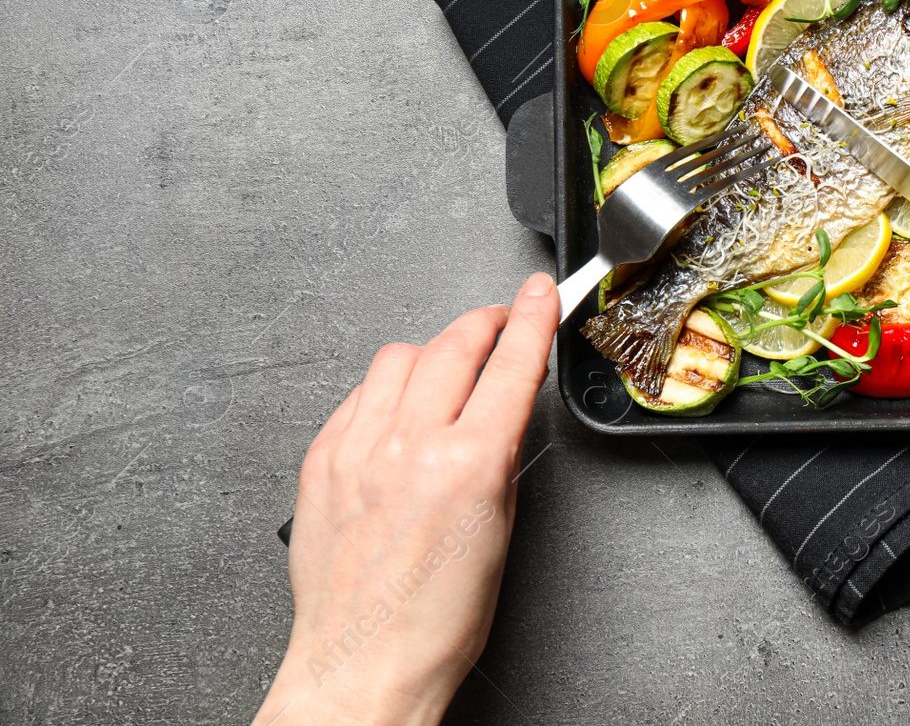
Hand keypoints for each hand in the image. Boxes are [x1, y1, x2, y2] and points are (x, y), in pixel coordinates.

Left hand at [253, 273, 558, 725]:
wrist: (364, 663)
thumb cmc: (437, 620)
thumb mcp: (500, 528)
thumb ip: (499, 454)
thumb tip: (501, 406)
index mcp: (466, 465)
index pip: (510, 364)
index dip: (531, 317)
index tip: (539, 294)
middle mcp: (408, 447)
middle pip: (453, 345)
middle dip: (485, 324)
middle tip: (500, 324)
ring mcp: (357, 450)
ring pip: (400, 358)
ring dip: (433, 354)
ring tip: (447, 372)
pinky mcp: (322, 461)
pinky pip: (359, 396)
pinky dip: (386, 391)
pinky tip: (399, 412)